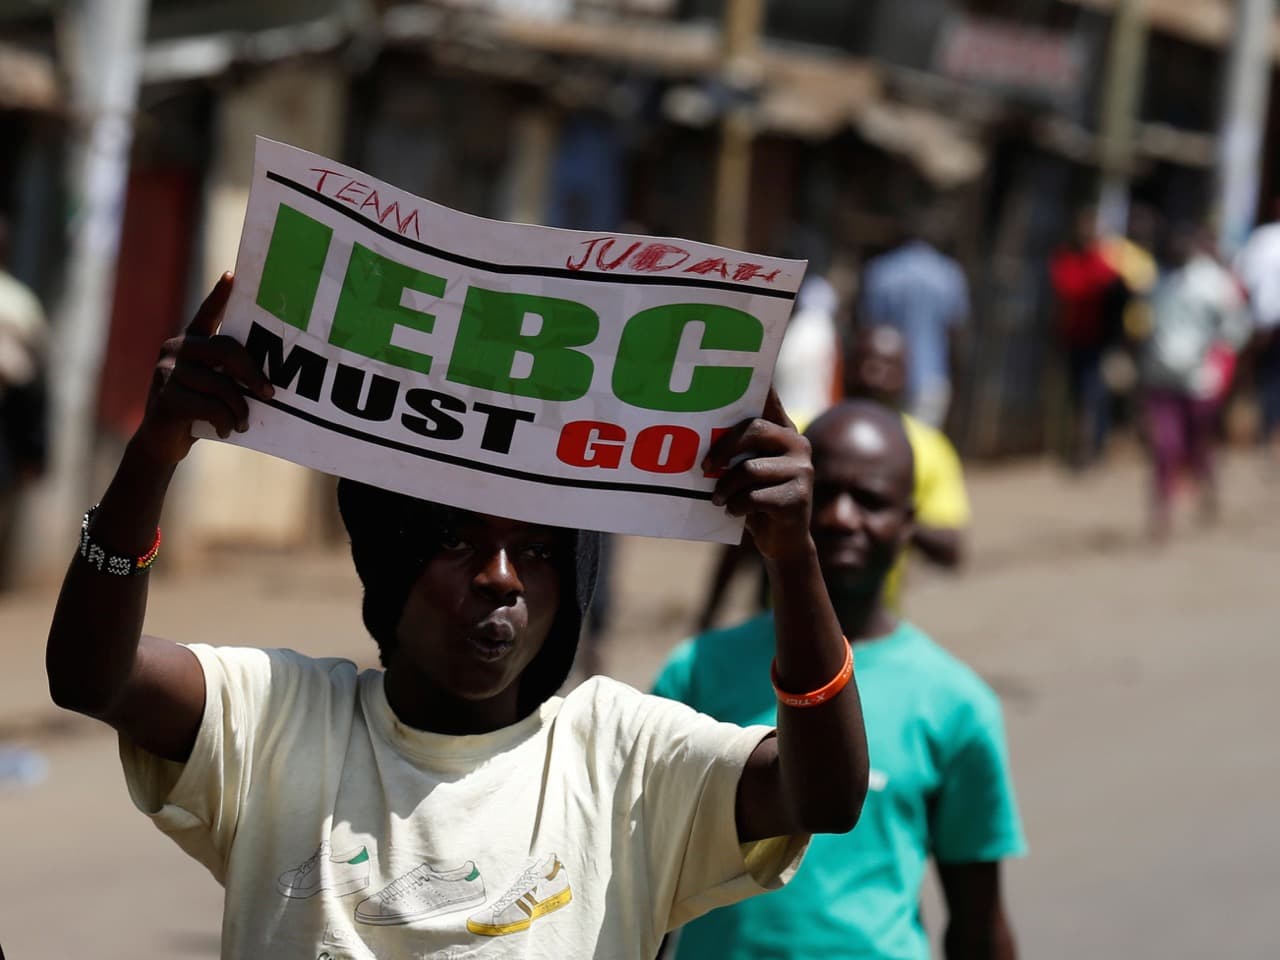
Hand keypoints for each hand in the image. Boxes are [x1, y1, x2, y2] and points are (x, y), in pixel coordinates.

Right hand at [131, 273, 273, 467]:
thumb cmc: (197, 411)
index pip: (207, 313)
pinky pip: (211, 407)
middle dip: (253, 373)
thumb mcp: (214, 388)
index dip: (220, 295)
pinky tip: (225, 430)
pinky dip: (225, 421)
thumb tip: (269, 382)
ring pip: (222, 385)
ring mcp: (166, 372)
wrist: (162, 442)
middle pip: (226, 349)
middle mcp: (175, 350)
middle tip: (268, 394)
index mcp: (190, 343)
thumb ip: (229, 375)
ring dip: (240, 409)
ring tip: (242, 423)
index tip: (233, 275)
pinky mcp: (165, 397)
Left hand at [703, 388, 813, 561]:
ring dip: (725, 487)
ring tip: (717, 499)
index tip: (747, 364)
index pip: (770, 400)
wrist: (784, 542)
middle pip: (753, 429)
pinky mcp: (799, 497)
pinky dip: (737, 506)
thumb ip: (737, 451)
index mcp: (783, 431)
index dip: (759, 382)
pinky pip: (754, 496)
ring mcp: (802, 470)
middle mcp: (798, 444)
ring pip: (749, 469)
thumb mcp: (746, 471)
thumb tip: (695, 434)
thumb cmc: (756, 500)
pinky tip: (734, 511)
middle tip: (705, 467)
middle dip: (723, 448)